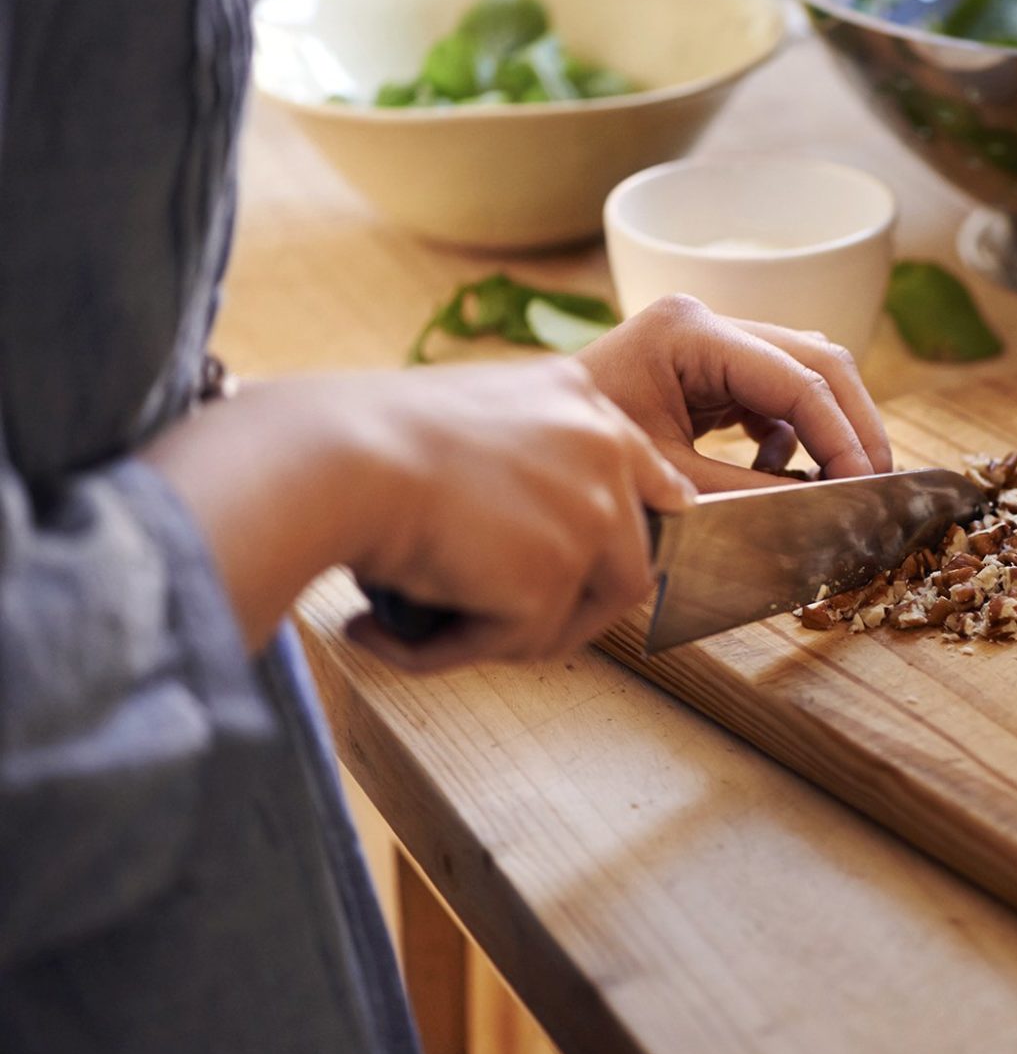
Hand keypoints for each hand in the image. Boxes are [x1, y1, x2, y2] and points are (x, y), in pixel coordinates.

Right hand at [147, 359, 689, 665]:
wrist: (329, 459)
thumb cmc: (363, 437)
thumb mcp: (466, 421)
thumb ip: (516, 464)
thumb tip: (521, 541)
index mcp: (578, 400)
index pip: (649, 477)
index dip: (631, 530)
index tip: (606, 563)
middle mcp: (601, 453)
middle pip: (627, 562)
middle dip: (565, 606)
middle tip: (487, 620)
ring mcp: (587, 516)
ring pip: (578, 613)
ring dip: (511, 634)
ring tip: (428, 633)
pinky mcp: (551, 578)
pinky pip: (514, 642)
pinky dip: (450, 652)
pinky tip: (383, 635)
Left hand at [575, 294, 892, 492]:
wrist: (527, 459)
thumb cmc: (583, 466)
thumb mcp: (671, 483)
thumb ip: (752, 493)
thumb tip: (829, 509)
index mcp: (687, 333)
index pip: (796, 379)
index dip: (842, 435)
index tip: (866, 486)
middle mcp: (703, 322)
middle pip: (816, 361)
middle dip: (853, 424)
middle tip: (876, 483)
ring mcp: (708, 340)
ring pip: (805, 372)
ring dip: (830, 427)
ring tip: (841, 483)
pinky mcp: (709, 368)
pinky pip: (776, 392)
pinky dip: (793, 434)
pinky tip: (776, 474)